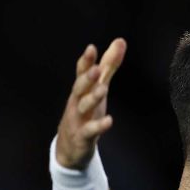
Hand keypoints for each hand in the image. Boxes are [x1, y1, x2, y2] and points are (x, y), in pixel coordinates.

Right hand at [56, 38, 126, 168]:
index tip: (91, 48)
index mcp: (81, 90)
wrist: (69, 148)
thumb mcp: (98, 87)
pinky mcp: (83, 136)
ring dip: (92, 98)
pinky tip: (109, 121)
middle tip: (96, 68)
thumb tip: (120, 41)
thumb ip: (109, 66)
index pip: (81, 72)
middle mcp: (77, 102)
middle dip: (86, 78)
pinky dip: (98, 126)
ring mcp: (78, 119)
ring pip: (83, 107)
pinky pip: (89, 130)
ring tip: (103, 89)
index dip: (86, 61)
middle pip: (79, 87)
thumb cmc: (85, 113)